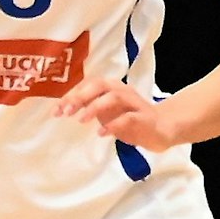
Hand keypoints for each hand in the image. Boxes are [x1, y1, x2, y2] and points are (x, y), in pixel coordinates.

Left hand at [55, 77, 183, 151]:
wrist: (163, 128)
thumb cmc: (129, 119)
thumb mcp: (105, 112)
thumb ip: (87, 108)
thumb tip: (61, 108)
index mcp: (111, 88)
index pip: (87, 85)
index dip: (70, 95)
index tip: (56, 111)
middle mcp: (122, 91)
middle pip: (100, 85)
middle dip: (80, 97)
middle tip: (66, 112)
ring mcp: (135, 104)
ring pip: (114, 97)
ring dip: (95, 107)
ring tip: (80, 120)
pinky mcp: (145, 118)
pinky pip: (129, 118)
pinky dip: (114, 125)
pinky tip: (101, 133)